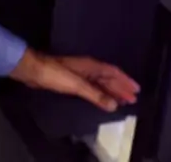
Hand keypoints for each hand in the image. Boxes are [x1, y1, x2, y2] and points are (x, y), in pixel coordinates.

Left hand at [9, 48, 140, 111]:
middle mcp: (89, 68)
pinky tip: (102, 99)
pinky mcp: (73, 80)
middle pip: (109, 78)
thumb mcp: (77, 85)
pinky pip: (93, 87)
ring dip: (112, 91)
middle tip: (133, 99)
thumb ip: (96, 95)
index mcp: (92, 66)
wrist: (34, 70)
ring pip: (101, 83)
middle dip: (121, 88)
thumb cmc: (56, 74)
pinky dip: (101, 93)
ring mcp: (80, 74)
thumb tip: (114, 105)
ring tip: (122, 101)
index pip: (113, 73)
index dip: (125, 81)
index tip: (136, 90)